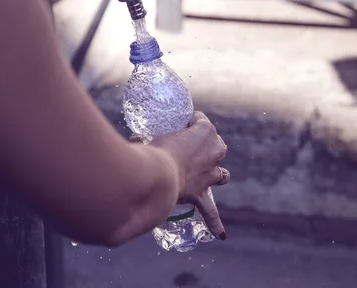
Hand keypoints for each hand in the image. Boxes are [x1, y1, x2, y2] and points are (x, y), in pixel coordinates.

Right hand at [148, 111, 229, 239]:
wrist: (157, 174)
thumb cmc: (152, 151)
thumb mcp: (148, 138)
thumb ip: (143, 139)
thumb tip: (134, 141)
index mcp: (204, 131)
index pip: (200, 120)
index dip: (190, 122)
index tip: (180, 125)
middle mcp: (214, 151)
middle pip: (216, 145)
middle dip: (204, 147)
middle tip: (186, 149)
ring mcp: (211, 175)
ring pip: (221, 174)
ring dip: (215, 175)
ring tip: (209, 177)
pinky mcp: (202, 194)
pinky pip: (211, 212)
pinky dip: (214, 222)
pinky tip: (221, 235)